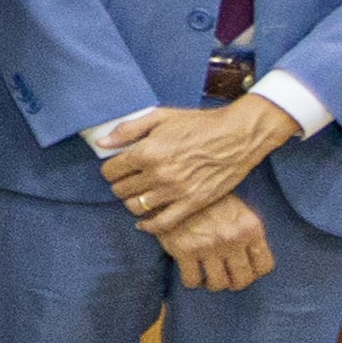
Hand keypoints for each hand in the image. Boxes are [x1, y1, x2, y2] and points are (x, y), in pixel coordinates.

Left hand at [94, 94, 290, 231]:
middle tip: (130, 180)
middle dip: (121, 184)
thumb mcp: (161, 117)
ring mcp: (175, 191)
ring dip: (133, 202)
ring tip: (140, 194)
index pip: (110, 171)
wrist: (238, 135)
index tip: (119, 168)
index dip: (111, 170)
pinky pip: (162, 224)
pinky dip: (149, 226)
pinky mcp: (192, 203)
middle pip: (120, 190)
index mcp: (146, 152)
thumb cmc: (199, 123)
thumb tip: (102, 144)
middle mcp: (158, 174)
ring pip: (136, 207)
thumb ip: (128, 130)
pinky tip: (145, 222)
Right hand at [163, 195, 279, 291]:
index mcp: (250, 228)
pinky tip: (191, 272)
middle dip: (234, 282)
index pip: (264, 266)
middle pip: (242, 279)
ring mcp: (208, 246)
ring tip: (207, 276)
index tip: (245, 270)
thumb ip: (247, 231)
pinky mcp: (184, 250)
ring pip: (218, 283)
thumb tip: (251, 256)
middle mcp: (232, 239)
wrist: (174, 187)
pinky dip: (192, 281)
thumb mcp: (237, 209)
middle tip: (226, 277)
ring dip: (213, 283)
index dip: (255, 272)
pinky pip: (192, 280)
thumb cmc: (208, 199)